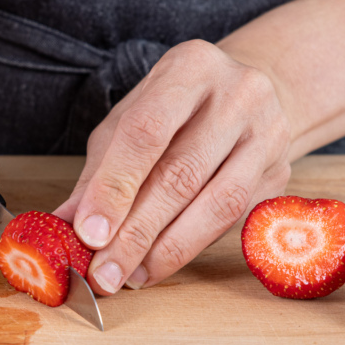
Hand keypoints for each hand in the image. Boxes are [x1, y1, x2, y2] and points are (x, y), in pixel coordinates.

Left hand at [54, 40, 292, 293]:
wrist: (248, 98)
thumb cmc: (176, 110)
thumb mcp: (131, 120)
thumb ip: (100, 170)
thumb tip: (64, 224)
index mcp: (190, 68)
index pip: (147, 131)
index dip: (115, 187)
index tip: (88, 234)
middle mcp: (238, 95)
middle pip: (181, 174)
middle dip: (136, 233)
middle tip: (103, 273)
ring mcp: (268, 134)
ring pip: (216, 205)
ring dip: (167, 249)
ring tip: (130, 276)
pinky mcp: (281, 173)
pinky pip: (235, 220)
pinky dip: (192, 247)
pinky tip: (158, 264)